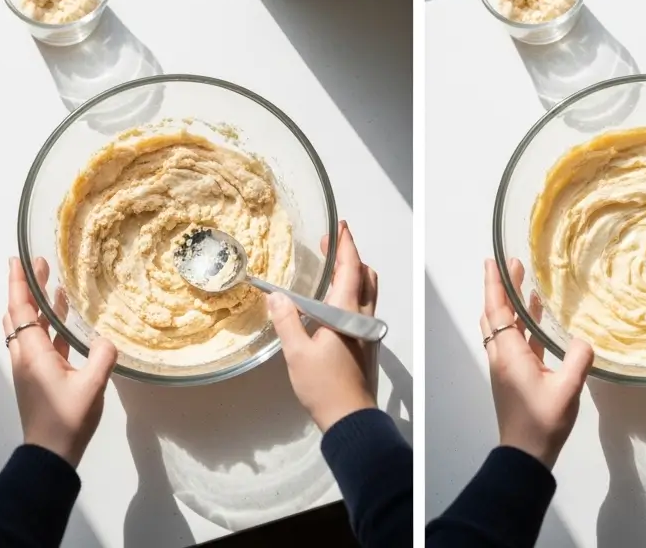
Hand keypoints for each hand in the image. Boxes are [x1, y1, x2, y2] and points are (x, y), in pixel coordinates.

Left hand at [4, 257, 116, 467]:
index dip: (19, 284)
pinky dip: (47, 325)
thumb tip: (106, 336)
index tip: (19, 260)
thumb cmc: (68, 418)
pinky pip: (39, 342)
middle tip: (38, 265)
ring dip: (36, 306)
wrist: (50, 452)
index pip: (21, 310)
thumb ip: (102, 356)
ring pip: (26, 328)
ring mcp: (30, 367)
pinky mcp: (38, 377)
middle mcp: (25, 356)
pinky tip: (64, 320)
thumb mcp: (92, 385)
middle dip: (26, 288)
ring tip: (51, 285)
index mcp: (33, 354)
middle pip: (18, 315)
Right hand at [269, 220, 378, 431]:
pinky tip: (333, 301)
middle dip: (351, 256)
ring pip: (368, 292)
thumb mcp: (297, 353)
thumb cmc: (324, 385)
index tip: (340, 227)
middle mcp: (364, 317)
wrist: (351, 417)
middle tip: (330, 245)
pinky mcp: (366, 343)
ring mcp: (368, 331)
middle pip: (366, 276)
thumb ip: (287, 321)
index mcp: (348, 313)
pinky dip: (352, 293)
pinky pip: (363, 308)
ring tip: (331, 268)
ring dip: (354, 274)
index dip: (346, 245)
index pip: (351, 269)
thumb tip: (277, 296)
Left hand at [481, 258, 592, 468]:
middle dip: (500, 288)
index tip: (494, 260)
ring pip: (502, 327)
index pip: (498, 310)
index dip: (495, 284)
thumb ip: (578, 360)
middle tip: (512, 264)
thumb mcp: (567, 390)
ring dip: (510, 305)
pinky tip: (537, 317)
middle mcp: (502, 356)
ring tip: (524, 283)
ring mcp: (507, 367)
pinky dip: (521, 324)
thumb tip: (585, 339)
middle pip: (495, 314)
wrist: (526, 454)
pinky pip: (515, 341)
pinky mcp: (515, 376)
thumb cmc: (543, 422)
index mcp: (509, 355)